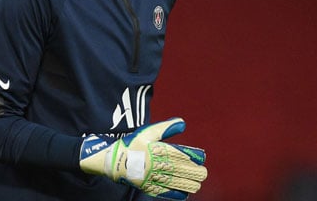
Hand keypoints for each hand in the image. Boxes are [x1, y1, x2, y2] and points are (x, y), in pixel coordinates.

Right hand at [80, 117, 207, 199]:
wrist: (113, 161)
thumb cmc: (132, 144)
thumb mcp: (147, 132)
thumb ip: (166, 128)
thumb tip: (182, 122)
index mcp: (157, 151)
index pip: (179, 154)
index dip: (191, 156)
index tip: (201, 158)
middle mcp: (156, 165)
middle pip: (178, 170)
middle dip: (192, 173)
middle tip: (203, 174)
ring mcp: (152, 177)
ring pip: (173, 182)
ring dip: (187, 184)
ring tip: (197, 185)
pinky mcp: (147, 187)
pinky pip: (163, 192)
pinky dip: (174, 194)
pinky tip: (184, 195)